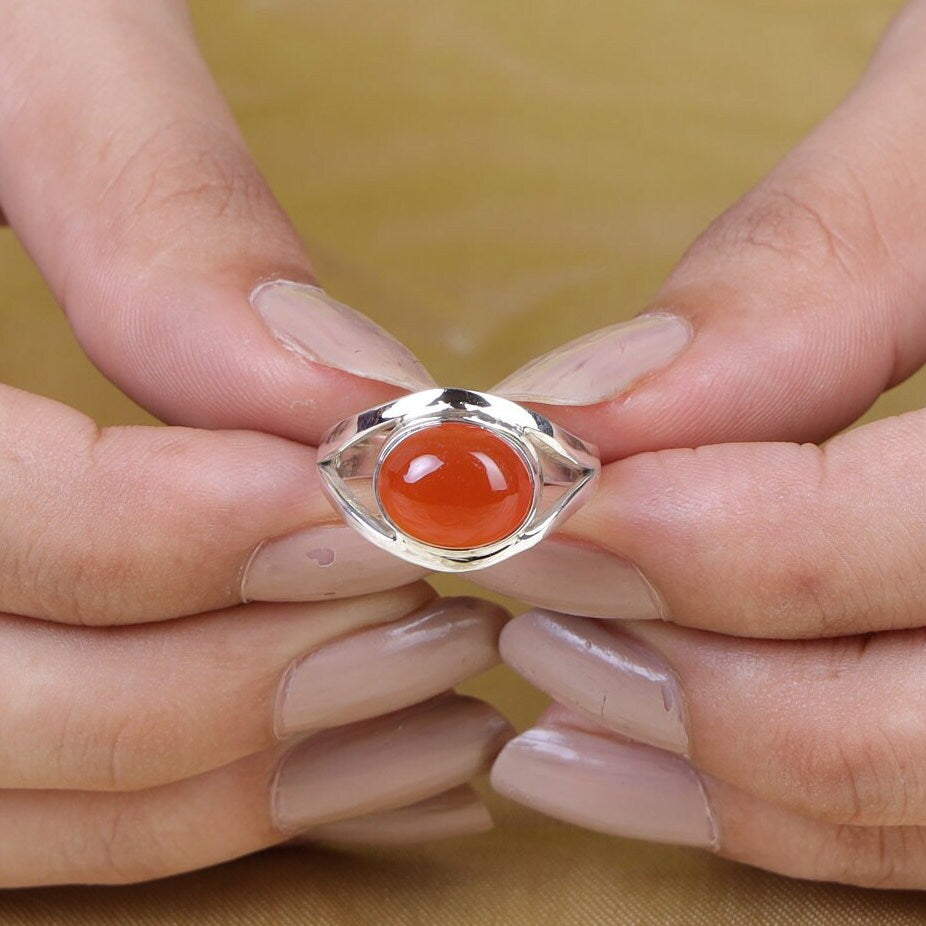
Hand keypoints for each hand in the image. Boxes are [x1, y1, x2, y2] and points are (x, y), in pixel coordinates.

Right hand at [0, 1, 510, 884]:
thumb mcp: (24, 44)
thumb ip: (159, 210)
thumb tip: (349, 400)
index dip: (196, 535)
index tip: (393, 507)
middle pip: (8, 713)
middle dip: (248, 686)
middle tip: (441, 625)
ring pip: (26, 803)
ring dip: (249, 781)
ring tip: (434, 713)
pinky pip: (47, 819)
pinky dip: (202, 820)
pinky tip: (353, 765)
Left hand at [483, 0, 925, 888]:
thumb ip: (801, 269)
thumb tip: (590, 408)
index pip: (890, 535)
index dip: (682, 536)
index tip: (507, 497)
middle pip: (882, 725)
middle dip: (668, 668)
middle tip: (516, 588)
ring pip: (887, 802)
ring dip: (690, 760)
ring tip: (545, 685)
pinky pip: (901, 830)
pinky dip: (757, 815)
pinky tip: (627, 755)